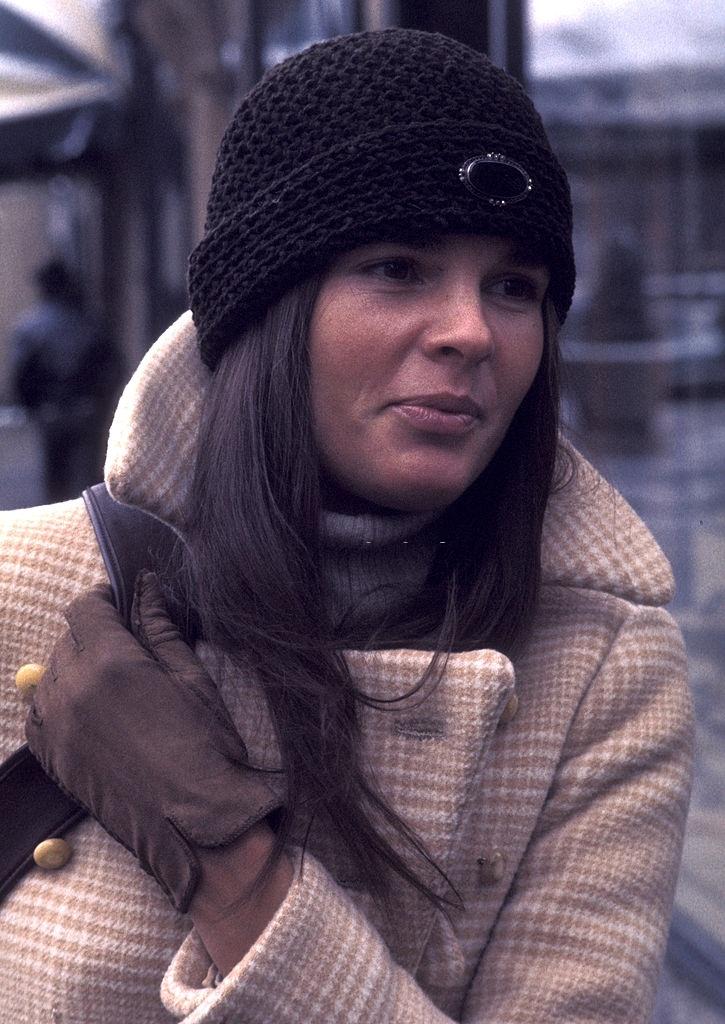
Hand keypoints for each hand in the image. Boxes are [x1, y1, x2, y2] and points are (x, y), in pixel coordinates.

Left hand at [26, 573, 281, 912]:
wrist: (197, 827)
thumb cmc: (206, 750)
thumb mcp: (192, 678)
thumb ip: (160, 627)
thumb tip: (146, 586)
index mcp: (111, 664)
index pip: (85, 608)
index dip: (104, 598)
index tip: (120, 601)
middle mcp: (73, 691)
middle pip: (67, 639)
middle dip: (94, 632)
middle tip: (128, 643)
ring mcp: (57, 728)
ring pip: (49, 675)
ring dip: (74, 665)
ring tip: (113, 679)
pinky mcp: (53, 760)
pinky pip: (39, 715)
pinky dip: (58, 702)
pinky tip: (91, 709)